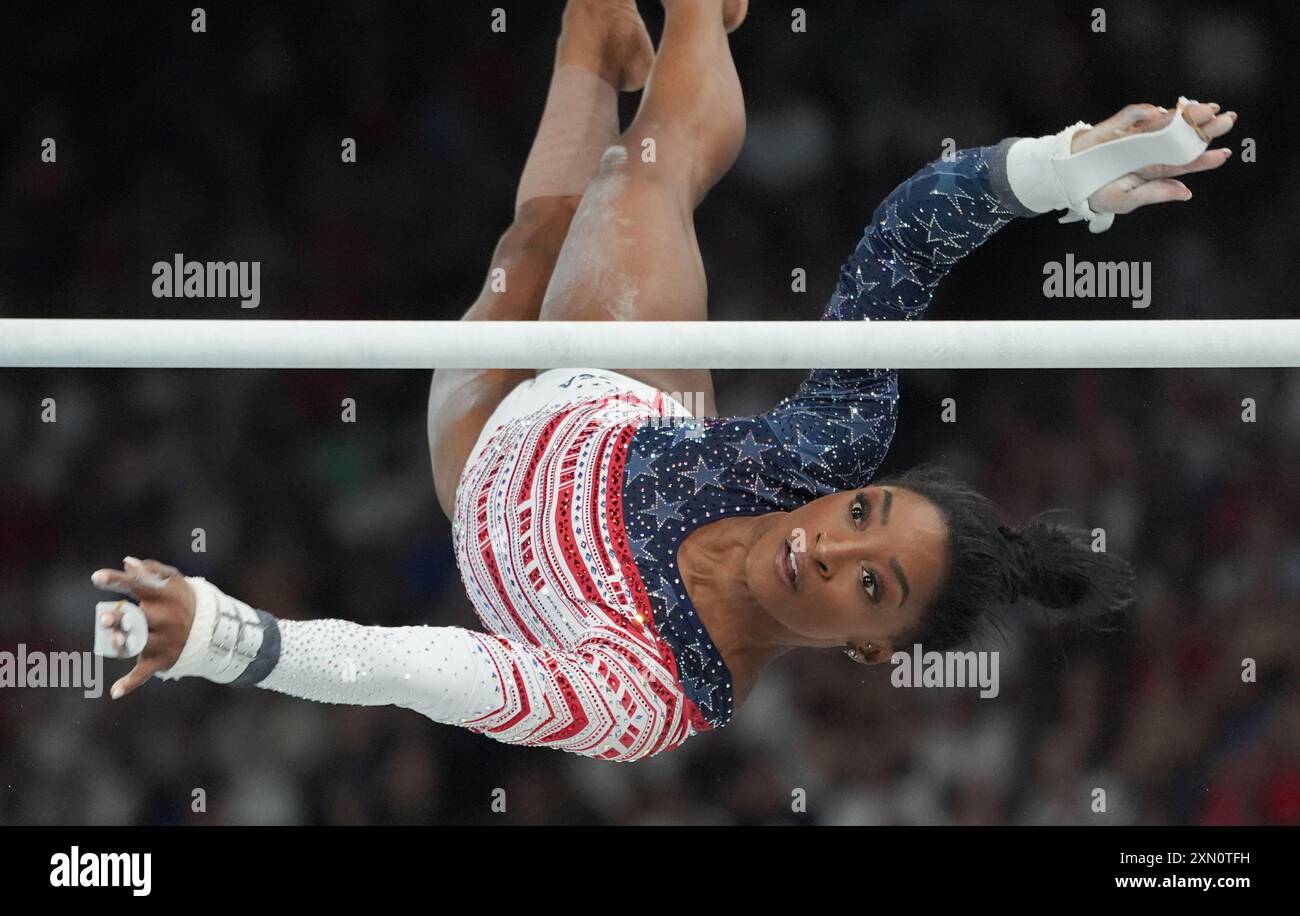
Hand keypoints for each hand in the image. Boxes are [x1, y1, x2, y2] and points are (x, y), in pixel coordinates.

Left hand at [91, 557, 195, 697]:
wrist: (213, 630)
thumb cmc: (183, 600)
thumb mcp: (174, 582)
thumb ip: (152, 571)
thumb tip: (127, 563)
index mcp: (165, 596)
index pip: (139, 585)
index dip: (117, 581)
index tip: (96, 578)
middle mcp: (165, 618)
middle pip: (139, 618)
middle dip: (122, 619)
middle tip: (104, 619)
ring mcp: (164, 640)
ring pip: (140, 644)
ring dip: (125, 645)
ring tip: (114, 641)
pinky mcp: (162, 659)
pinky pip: (145, 672)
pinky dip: (130, 683)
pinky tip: (115, 692)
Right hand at [1070, 100, 1236, 214]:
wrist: (1065, 179)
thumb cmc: (1096, 192)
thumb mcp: (1124, 200)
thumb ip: (1154, 193)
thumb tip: (1186, 192)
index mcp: (1152, 170)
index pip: (1183, 162)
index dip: (1203, 158)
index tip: (1224, 154)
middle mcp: (1148, 150)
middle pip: (1179, 138)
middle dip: (1203, 128)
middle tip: (1228, 119)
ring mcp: (1133, 136)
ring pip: (1162, 122)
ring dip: (1183, 115)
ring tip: (1205, 109)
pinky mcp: (1115, 126)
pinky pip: (1130, 116)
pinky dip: (1142, 112)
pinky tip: (1159, 112)